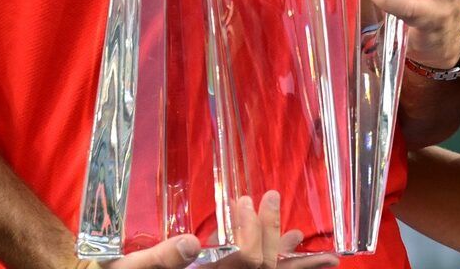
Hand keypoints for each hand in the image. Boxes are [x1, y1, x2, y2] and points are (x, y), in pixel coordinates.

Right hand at [98, 192, 338, 268]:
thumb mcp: (131, 268)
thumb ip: (161, 258)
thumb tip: (193, 242)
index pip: (245, 261)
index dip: (254, 232)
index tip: (247, 200)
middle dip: (275, 236)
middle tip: (272, 197)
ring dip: (296, 265)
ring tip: (328, 256)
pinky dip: (280, 267)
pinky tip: (294, 255)